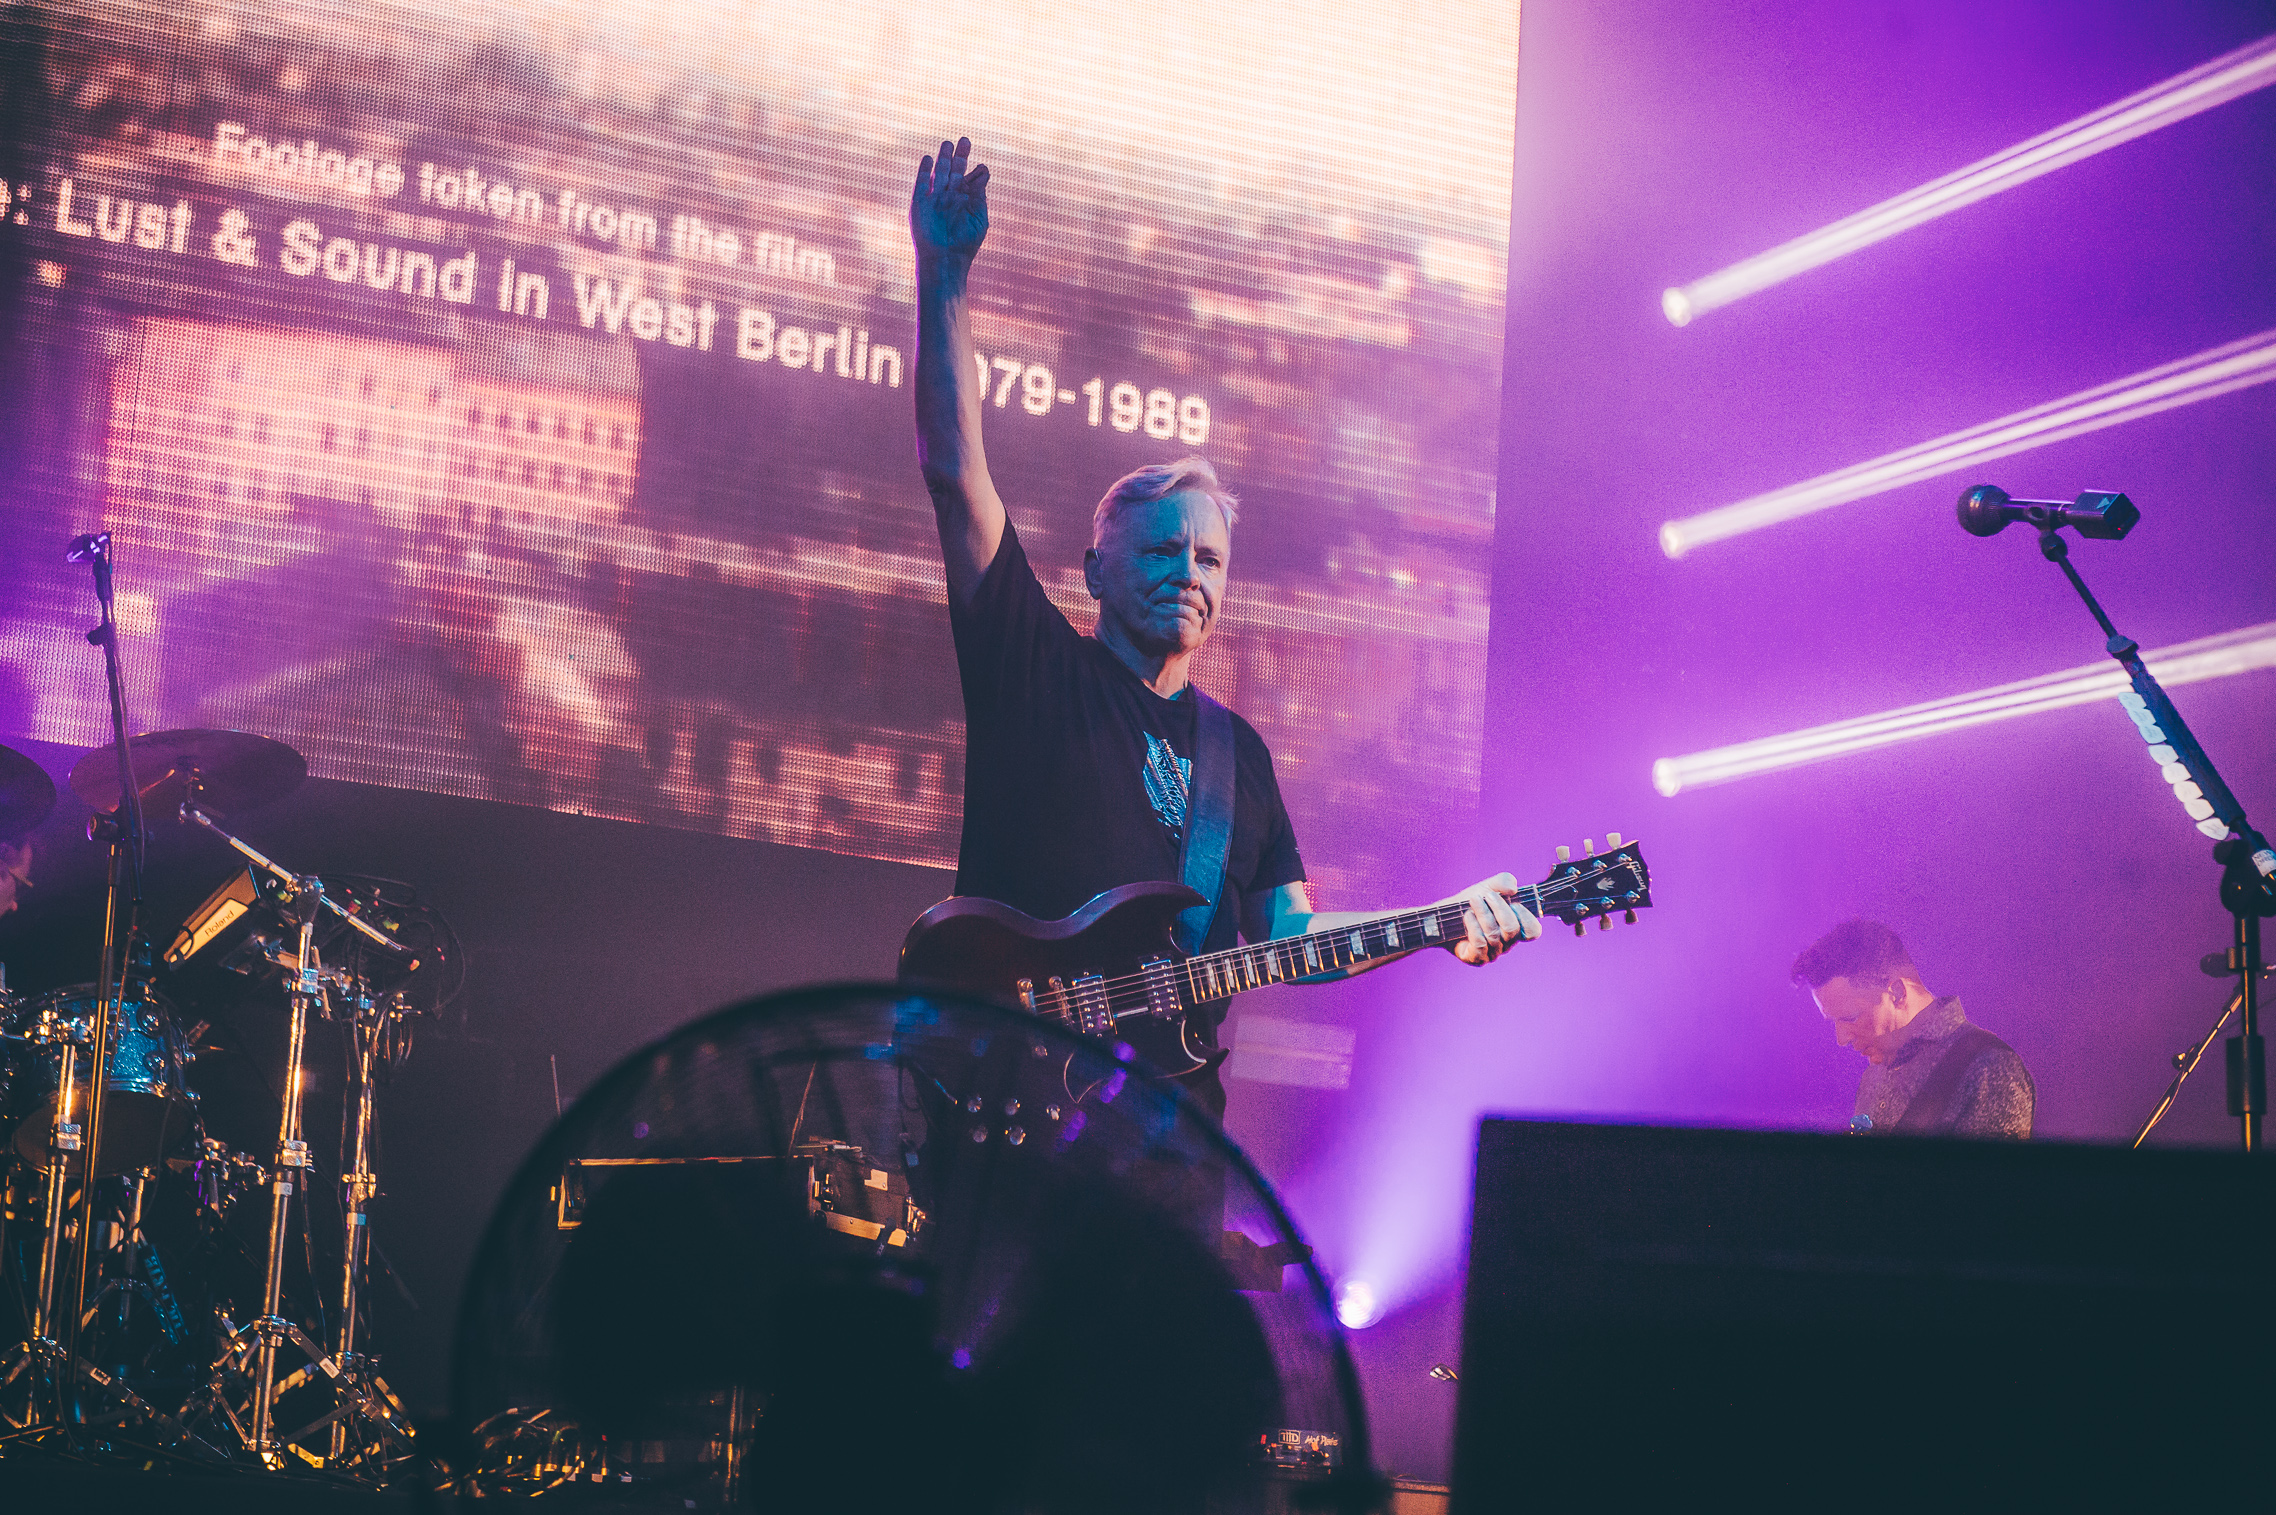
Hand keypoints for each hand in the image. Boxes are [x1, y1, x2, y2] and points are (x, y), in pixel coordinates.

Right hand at [911, 136, 989, 264]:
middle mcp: (951, 197)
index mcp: (967, 202)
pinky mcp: (920, 203)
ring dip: (943, 157)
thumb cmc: (965, 243)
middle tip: (965, 140)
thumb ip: (980, 196)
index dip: (978, 172)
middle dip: (960, 156)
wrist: (944, 259)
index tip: (982, 169)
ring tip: (948, 143)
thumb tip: (981, 173)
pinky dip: (924, 170)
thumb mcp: (979, 219)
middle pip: (955, 171)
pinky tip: (929, 158)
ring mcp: (935, 198)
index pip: (973, 180)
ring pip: (939, 172)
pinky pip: (921, 182)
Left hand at [1443, 872, 1539, 964]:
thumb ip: (1504, 881)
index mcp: (1515, 927)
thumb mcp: (1488, 886)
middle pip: (1512, 929)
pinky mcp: (1476, 959)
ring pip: (1494, 935)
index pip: (1533, 931)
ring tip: (1473, 900)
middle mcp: (1506, 942)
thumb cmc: (1471, 902)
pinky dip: (1473, 927)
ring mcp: (1492, 953)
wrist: (1443, 915)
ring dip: (1483, 914)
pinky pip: (1480, 944)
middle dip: (1499, 909)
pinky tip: (1467, 916)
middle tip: (1486, 895)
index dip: (1527, 918)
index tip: (1515, 904)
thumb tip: (1513, 889)